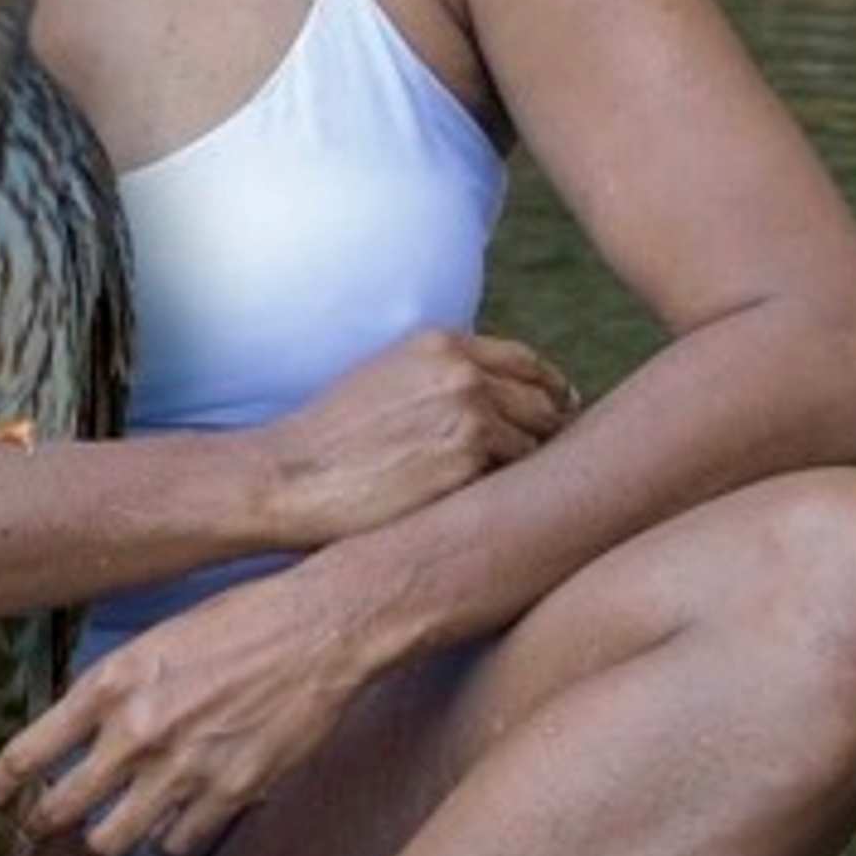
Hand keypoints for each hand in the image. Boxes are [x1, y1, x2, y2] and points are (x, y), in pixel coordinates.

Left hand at [0, 565, 369, 855]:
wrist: (318, 629)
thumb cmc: (240, 620)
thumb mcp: (157, 640)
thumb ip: (114, 690)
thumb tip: (82, 732)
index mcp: (112, 683)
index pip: (32, 752)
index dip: (2, 786)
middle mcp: (138, 732)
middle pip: (63, 811)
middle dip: (43, 826)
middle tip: (41, 830)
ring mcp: (183, 770)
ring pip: (114, 842)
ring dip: (109, 838)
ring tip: (114, 827)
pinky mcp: (229, 796)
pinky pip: (177, 845)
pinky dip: (169, 841)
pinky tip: (174, 822)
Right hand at [257, 325, 575, 545]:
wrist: (291, 474)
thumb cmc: (332, 437)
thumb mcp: (388, 376)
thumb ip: (441, 374)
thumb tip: (494, 394)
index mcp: (441, 343)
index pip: (526, 361)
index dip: (552, 389)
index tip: (564, 412)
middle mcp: (462, 371)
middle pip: (544, 401)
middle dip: (554, 431)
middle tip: (559, 463)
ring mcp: (469, 416)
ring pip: (538, 443)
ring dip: (535, 469)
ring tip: (533, 497)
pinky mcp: (469, 464)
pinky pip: (518, 481)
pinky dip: (517, 496)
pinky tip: (509, 512)